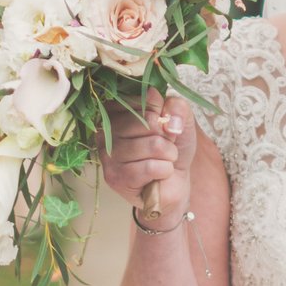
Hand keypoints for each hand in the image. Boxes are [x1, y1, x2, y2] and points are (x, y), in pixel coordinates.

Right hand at [104, 90, 196, 217]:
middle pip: (150, 122)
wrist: (173, 185)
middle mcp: (105, 130)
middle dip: (167, 137)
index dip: (164, 114)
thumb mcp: (180, 122)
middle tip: (163, 148)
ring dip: (168, 155)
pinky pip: (152, 167)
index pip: (146, 100)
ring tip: (162, 161)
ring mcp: (107, 154)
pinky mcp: (116, 177)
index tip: (163, 128)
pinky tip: (158, 174)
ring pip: (154, 145)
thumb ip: (177, 107)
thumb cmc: (171, 150)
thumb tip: (167, 110)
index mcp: (116, 110)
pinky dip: (165, 170)